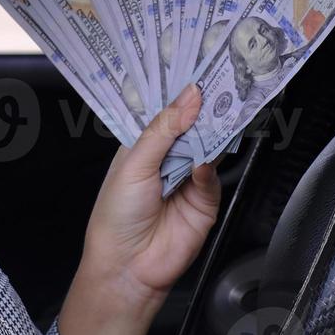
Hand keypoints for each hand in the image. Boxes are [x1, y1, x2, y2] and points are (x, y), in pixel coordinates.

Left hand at [83, 83, 221, 302]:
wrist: (127, 267)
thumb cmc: (116, 216)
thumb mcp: (134, 165)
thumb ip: (164, 130)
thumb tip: (190, 96)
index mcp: (143, 146)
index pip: (164, 113)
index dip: (178, 94)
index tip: (194, 67)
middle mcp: (166, 159)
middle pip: (190, 127)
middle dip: (200, 108)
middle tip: (216, 81)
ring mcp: (187, 179)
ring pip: (206, 147)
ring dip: (211, 132)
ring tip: (219, 109)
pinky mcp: (205, 201)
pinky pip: (212, 176)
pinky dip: (209, 167)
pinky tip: (201, 163)